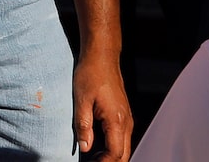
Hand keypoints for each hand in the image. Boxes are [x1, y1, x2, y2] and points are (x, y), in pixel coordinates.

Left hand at [72, 45, 133, 161]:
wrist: (102, 56)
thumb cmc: (91, 74)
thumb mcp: (81, 100)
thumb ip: (83, 125)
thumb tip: (84, 148)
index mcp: (116, 120)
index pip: (115, 153)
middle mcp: (126, 122)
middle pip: (124, 154)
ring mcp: (126, 118)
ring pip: (124, 147)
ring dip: (112, 156)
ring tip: (94, 158)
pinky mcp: (123, 115)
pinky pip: (122, 137)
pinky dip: (113, 147)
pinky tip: (98, 146)